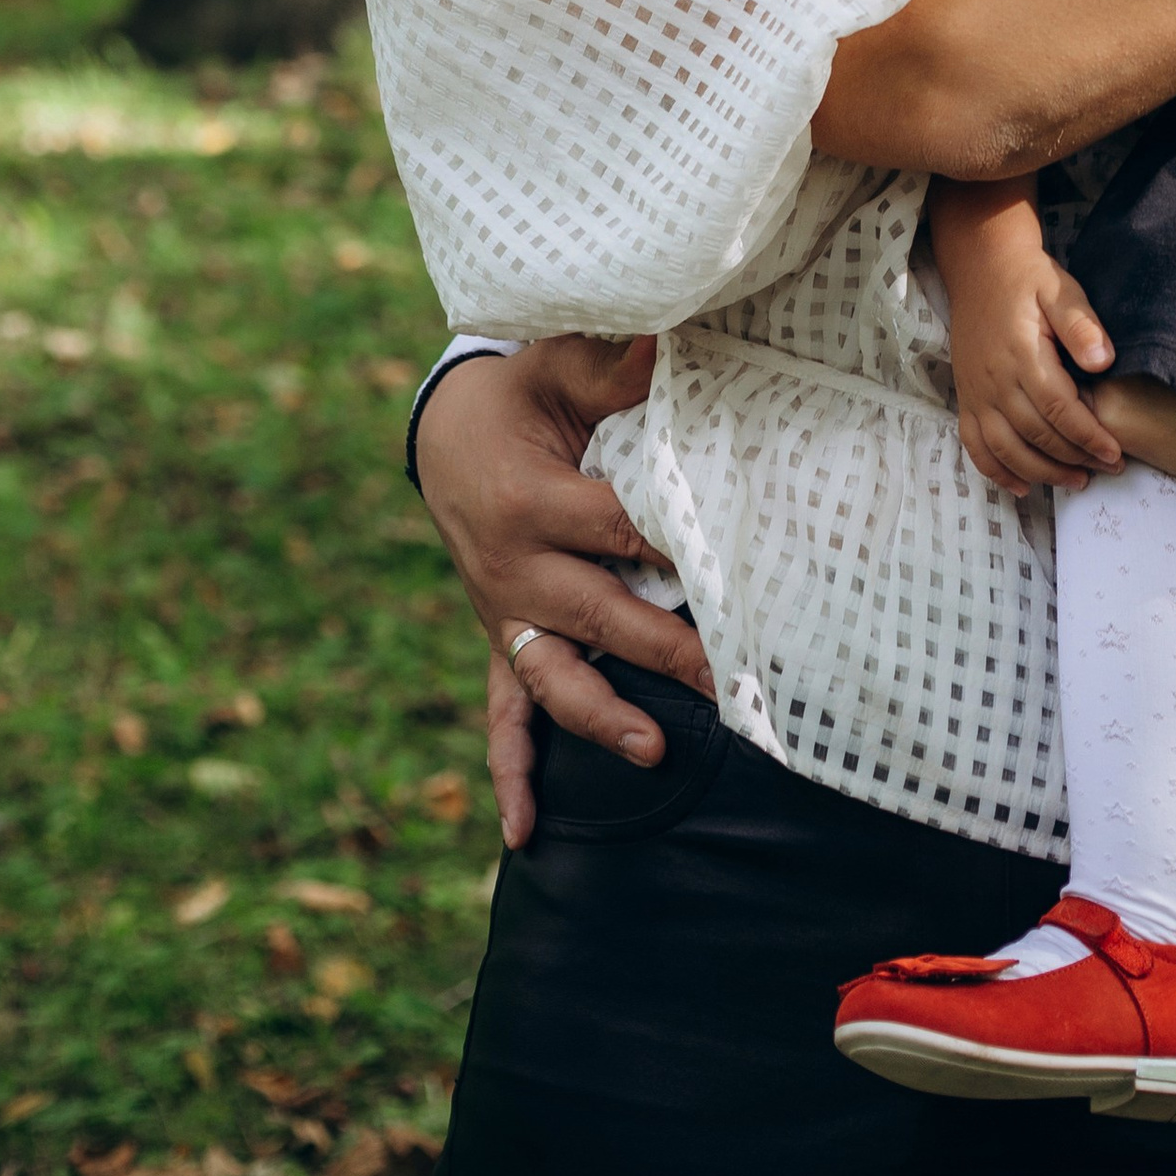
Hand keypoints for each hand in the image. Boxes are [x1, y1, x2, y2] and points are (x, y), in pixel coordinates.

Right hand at [411, 337, 711, 849]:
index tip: (730, 567)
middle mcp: (512, 568)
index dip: (673, 546)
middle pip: (597, 614)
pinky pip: (502, 712)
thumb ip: (613, 366)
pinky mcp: (502, 638)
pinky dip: (510, 772)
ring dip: (602, 716)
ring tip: (655, 748)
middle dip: (663, 647)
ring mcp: (505, 613)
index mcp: (529, 500)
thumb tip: (673, 342)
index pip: (615, 528)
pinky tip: (522, 833)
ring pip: (553, 676)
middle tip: (727, 675)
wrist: (445, 431)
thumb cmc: (518, 392)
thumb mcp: (556, 363)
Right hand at [935, 181, 1125, 497]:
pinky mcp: (966, 398)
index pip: (1059, 408)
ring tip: (1076, 481)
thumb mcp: (1061, 289)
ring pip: (1006, 449)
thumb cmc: (1030, 280)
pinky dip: (996, 472)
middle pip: (1036, 434)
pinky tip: (1022, 486)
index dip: (1088, 436)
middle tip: (1108, 469)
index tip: (1115, 453)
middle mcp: (995, 380)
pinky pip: (975, 446)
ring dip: (1041, 473)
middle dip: (1074, 458)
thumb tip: (1103, 361)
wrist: (982, 268)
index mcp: (1022, 354)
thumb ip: (1081, 324)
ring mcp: (976, 392)